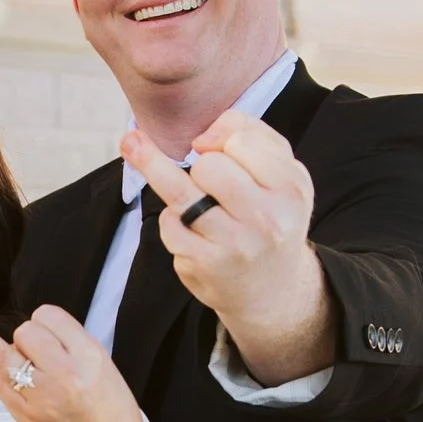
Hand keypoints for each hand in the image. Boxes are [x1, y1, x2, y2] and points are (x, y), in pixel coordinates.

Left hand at [0, 300, 148, 421]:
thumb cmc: (108, 406)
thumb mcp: (103, 364)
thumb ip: (70, 342)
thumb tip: (30, 327)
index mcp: (90, 356)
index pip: (48, 315)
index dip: (45, 321)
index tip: (51, 333)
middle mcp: (66, 375)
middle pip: (23, 331)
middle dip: (27, 337)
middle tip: (40, 355)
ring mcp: (43, 398)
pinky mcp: (25, 417)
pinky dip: (0, 374)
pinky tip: (13, 379)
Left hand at [123, 112, 335, 384]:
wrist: (272, 289)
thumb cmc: (270, 216)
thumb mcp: (281, 171)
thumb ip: (248, 133)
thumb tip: (200, 139)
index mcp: (291, 188)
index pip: (241, 141)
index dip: (221, 136)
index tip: (212, 147)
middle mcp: (267, 219)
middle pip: (209, 166)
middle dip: (202, 166)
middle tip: (210, 185)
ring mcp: (235, 245)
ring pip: (179, 190)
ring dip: (156, 169)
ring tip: (131, 143)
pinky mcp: (206, 265)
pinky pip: (169, 224)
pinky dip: (171, 221)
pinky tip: (187, 228)